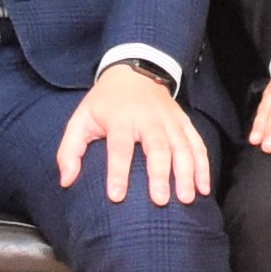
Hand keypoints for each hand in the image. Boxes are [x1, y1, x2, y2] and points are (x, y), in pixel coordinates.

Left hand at [60, 57, 211, 205]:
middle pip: (157, 147)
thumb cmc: (105, 103)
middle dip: (159, 174)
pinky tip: (203, 188)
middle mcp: (148, 118)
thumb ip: (70, 150)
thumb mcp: (81, 119)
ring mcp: (170, 120)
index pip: (119, 146)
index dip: (117, 171)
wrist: (134, 70)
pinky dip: (203, 166)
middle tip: (160, 201)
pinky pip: (197, 144)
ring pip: (182, 147)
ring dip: (186, 173)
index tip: (116, 196)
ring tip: (186, 198)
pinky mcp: (184, 122)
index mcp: (120, 118)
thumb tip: (66, 180)